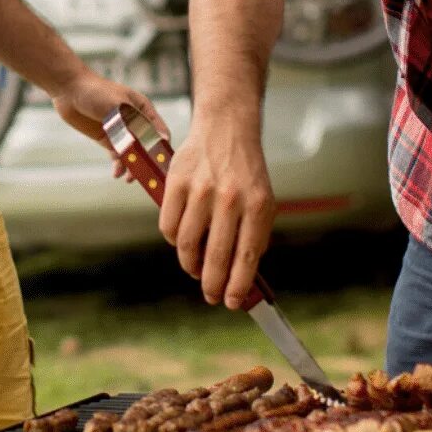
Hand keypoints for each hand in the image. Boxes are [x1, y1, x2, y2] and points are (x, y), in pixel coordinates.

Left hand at [46, 69, 167, 170]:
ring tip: (129, 179)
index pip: (159, 131)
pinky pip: (117, 155)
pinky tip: (117, 174)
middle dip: (148, 162)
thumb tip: (154, 140)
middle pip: (147, 145)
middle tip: (147, 177)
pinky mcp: (108, 138)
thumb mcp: (116, 107)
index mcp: (143, 109)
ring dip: (133, 166)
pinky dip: (119, 165)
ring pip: (133, 153)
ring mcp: (121, 131)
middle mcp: (135, 121)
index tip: (162, 164)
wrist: (69, 89)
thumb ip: (133, 125)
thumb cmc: (96, 91)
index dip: (163, 148)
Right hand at [160, 110, 275, 308]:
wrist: (226, 129)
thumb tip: (242, 278)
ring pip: (188, 244)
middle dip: (212, 284)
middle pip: (216, 256)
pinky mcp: (176, 181)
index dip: (238, 286)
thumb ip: (255, 236)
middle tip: (211, 295)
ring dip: (190, 265)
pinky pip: (169, 226)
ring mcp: (201, 189)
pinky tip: (182, 241)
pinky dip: (174, 241)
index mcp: (256, 205)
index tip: (232, 303)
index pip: (247, 257)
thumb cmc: (245, 172)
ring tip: (195, 269)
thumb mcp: (262, 201)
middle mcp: (229, 198)